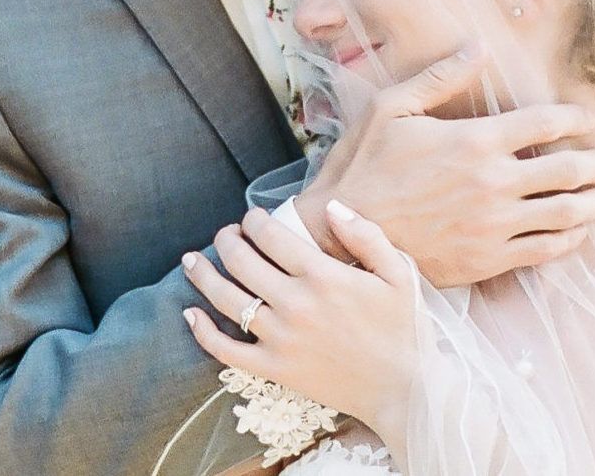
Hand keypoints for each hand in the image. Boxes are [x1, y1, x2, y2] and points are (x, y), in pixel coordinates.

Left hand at [181, 202, 417, 440]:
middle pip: (242, 261)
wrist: (403, 389)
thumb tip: (332, 206)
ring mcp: (280, 338)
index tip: (253, 218)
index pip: (271, 235)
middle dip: (227, 239)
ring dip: (203, 275)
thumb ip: (366, 235)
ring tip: (192, 260)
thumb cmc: (404, 328)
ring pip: (226, 299)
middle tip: (226, 234)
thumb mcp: (398, 273)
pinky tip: (190, 314)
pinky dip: (203, 331)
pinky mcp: (274, 369)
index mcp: (323, 276)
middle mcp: (295, 304)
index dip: (254, 220)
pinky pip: (226, 350)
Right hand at [297, 48, 594, 288]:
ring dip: (593, 202)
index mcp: (475, 140)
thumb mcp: (390, 108)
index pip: (545, 122)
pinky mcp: (488, 260)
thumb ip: (439, 77)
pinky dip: (569, 239)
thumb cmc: (364, 166)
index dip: (575, 117)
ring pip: (565, 212)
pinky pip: (545, 250)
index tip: (587, 118)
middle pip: (568, 169)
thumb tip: (478, 46)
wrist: (342, 235)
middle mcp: (493, 182)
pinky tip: (576, 232)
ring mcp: (494, 225)